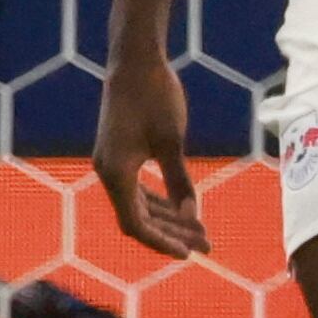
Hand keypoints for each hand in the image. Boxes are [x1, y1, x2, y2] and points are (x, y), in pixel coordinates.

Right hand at [92, 48, 209, 257]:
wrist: (134, 63)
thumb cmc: (155, 98)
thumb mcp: (172, 142)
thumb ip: (180, 181)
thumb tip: (192, 215)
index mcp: (116, 173)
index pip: (136, 224)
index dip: (162, 242)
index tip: (190, 254)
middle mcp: (108, 172)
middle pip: (138, 217)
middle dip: (173, 232)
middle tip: (208, 244)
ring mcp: (112, 163)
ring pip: (139, 204)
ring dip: (169, 218)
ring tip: (202, 229)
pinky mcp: (119, 153)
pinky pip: (138, 187)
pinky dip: (160, 200)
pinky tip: (183, 206)